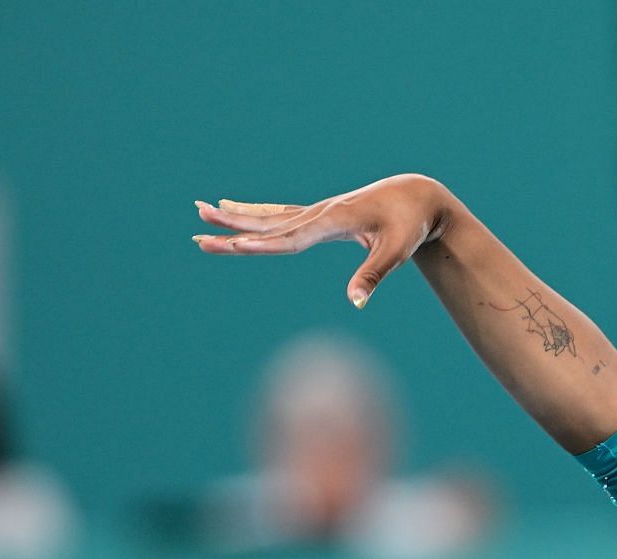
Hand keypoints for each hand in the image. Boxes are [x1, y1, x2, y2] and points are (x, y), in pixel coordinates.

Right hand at [192, 173, 452, 308]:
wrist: (417, 196)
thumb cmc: (409, 225)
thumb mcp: (396, 251)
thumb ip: (374, 275)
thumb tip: (356, 303)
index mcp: (335, 220)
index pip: (293, 238)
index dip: (265, 245)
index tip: (236, 247)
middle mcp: (320, 213)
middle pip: (270, 227)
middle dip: (234, 232)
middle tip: (199, 234)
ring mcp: (317, 212)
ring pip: (268, 217)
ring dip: (234, 217)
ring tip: (201, 211)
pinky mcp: (319, 214)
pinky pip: (279, 214)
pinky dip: (254, 213)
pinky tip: (230, 209)